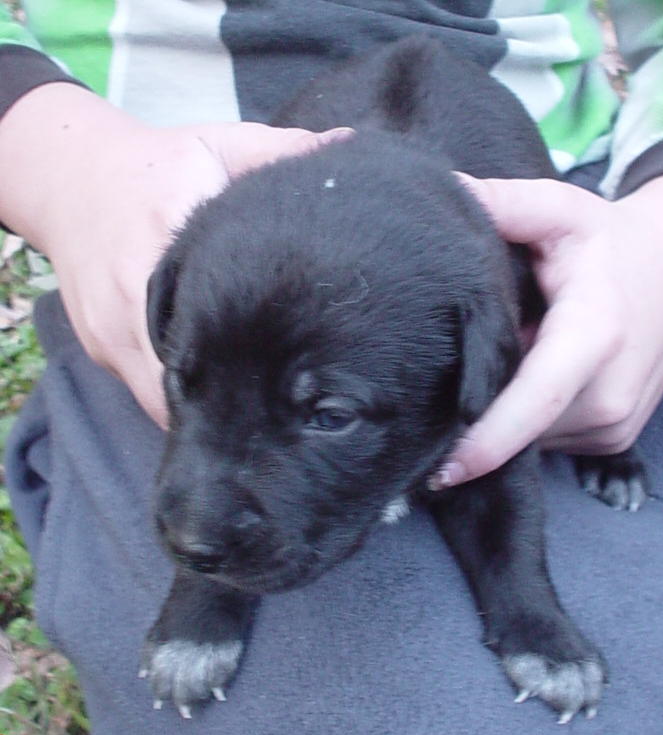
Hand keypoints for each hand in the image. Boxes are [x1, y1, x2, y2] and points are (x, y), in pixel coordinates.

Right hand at [0, 83, 349, 425]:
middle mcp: (132, 292)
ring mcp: (109, 328)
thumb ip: (282, 150)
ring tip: (250, 417)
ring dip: (203, 409)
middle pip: (186, 376)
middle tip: (281, 414)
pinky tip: (212, 401)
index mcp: (167, 237)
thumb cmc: (158, 166)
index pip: (212, 317)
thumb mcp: (219, 146)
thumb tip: (349, 146)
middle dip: (232, 401)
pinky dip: (175, 401)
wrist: (70, 178)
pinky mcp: (97, 346)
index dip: (254, 358)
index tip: (294, 378)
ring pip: (160, 398)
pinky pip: (140, 391)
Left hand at [432, 174, 662, 486]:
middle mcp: (610, 394)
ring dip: (504, 411)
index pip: (533, 402)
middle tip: (442, 384)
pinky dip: (528, 416)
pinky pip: (550, 437)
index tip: (439, 471)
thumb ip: (500, 203)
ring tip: (506, 359)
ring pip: (532, 436)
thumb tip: (441, 198)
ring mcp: (616, 423)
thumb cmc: (613, 239)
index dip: (485, 441)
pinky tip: (529, 375)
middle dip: (476, 414)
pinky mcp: (615, 436)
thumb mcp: (559, 210)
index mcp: (595, 336)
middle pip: (520, 424)